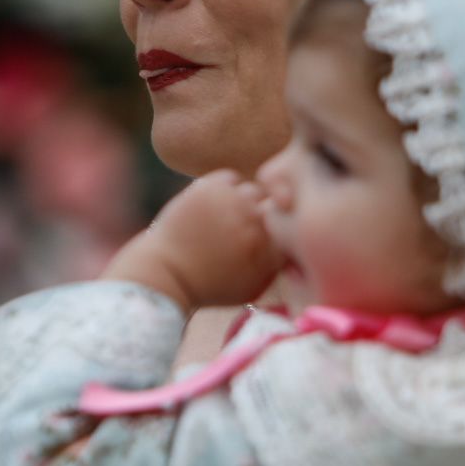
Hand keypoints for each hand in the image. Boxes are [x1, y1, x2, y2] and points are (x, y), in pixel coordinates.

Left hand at [102, 171, 282, 312]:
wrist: (166, 273)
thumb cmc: (212, 285)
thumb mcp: (254, 286)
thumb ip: (280, 263)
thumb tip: (298, 240)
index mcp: (272, 251)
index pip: (294, 226)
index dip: (283, 230)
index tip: (267, 238)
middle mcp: (257, 223)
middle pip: (277, 205)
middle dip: (265, 216)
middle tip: (244, 229)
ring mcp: (234, 202)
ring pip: (254, 190)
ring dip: (244, 202)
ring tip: (226, 221)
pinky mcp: (211, 188)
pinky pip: (230, 179)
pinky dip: (224, 190)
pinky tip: (213, 209)